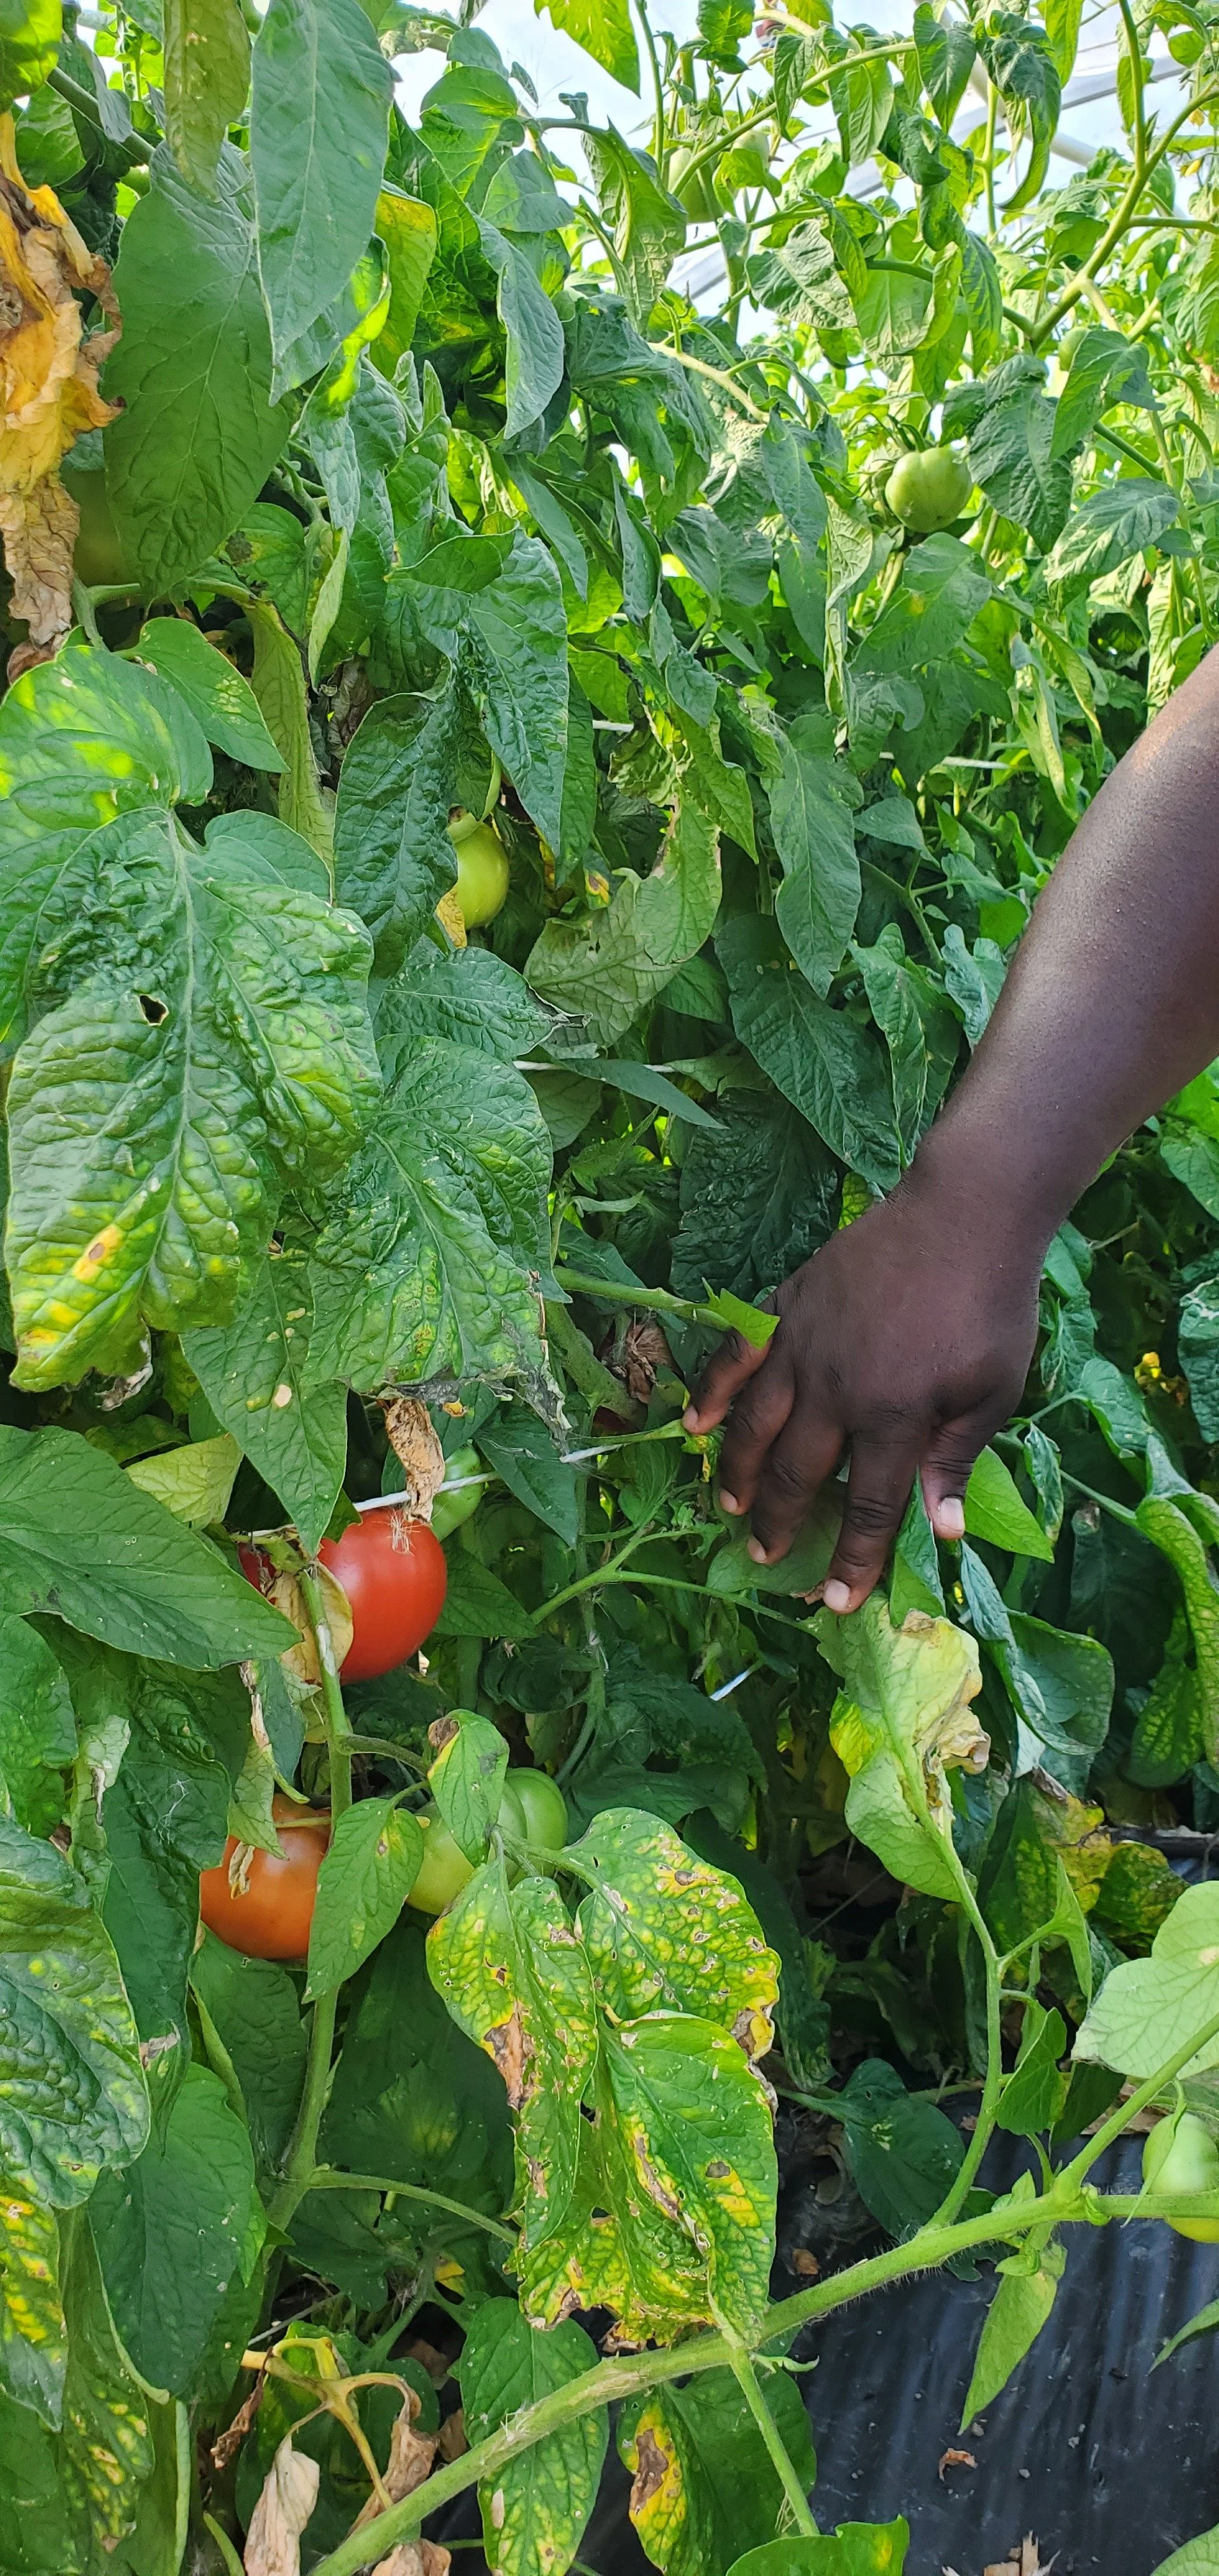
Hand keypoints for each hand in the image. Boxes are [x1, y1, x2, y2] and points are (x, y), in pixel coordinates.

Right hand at [684, 1155, 1043, 1610]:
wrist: (964, 1213)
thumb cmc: (990, 1306)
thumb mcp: (994, 1391)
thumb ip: (957, 1459)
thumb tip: (939, 1531)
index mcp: (894, 1415)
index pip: (866, 1504)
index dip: (851, 1558)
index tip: (835, 1602)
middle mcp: (836, 1388)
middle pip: (796, 1472)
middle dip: (780, 1524)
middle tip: (766, 1558)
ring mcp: (803, 1343)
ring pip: (754, 1422)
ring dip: (739, 1471)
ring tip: (731, 1506)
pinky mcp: (787, 1304)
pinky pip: (737, 1354)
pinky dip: (712, 1390)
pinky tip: (694, 1423)